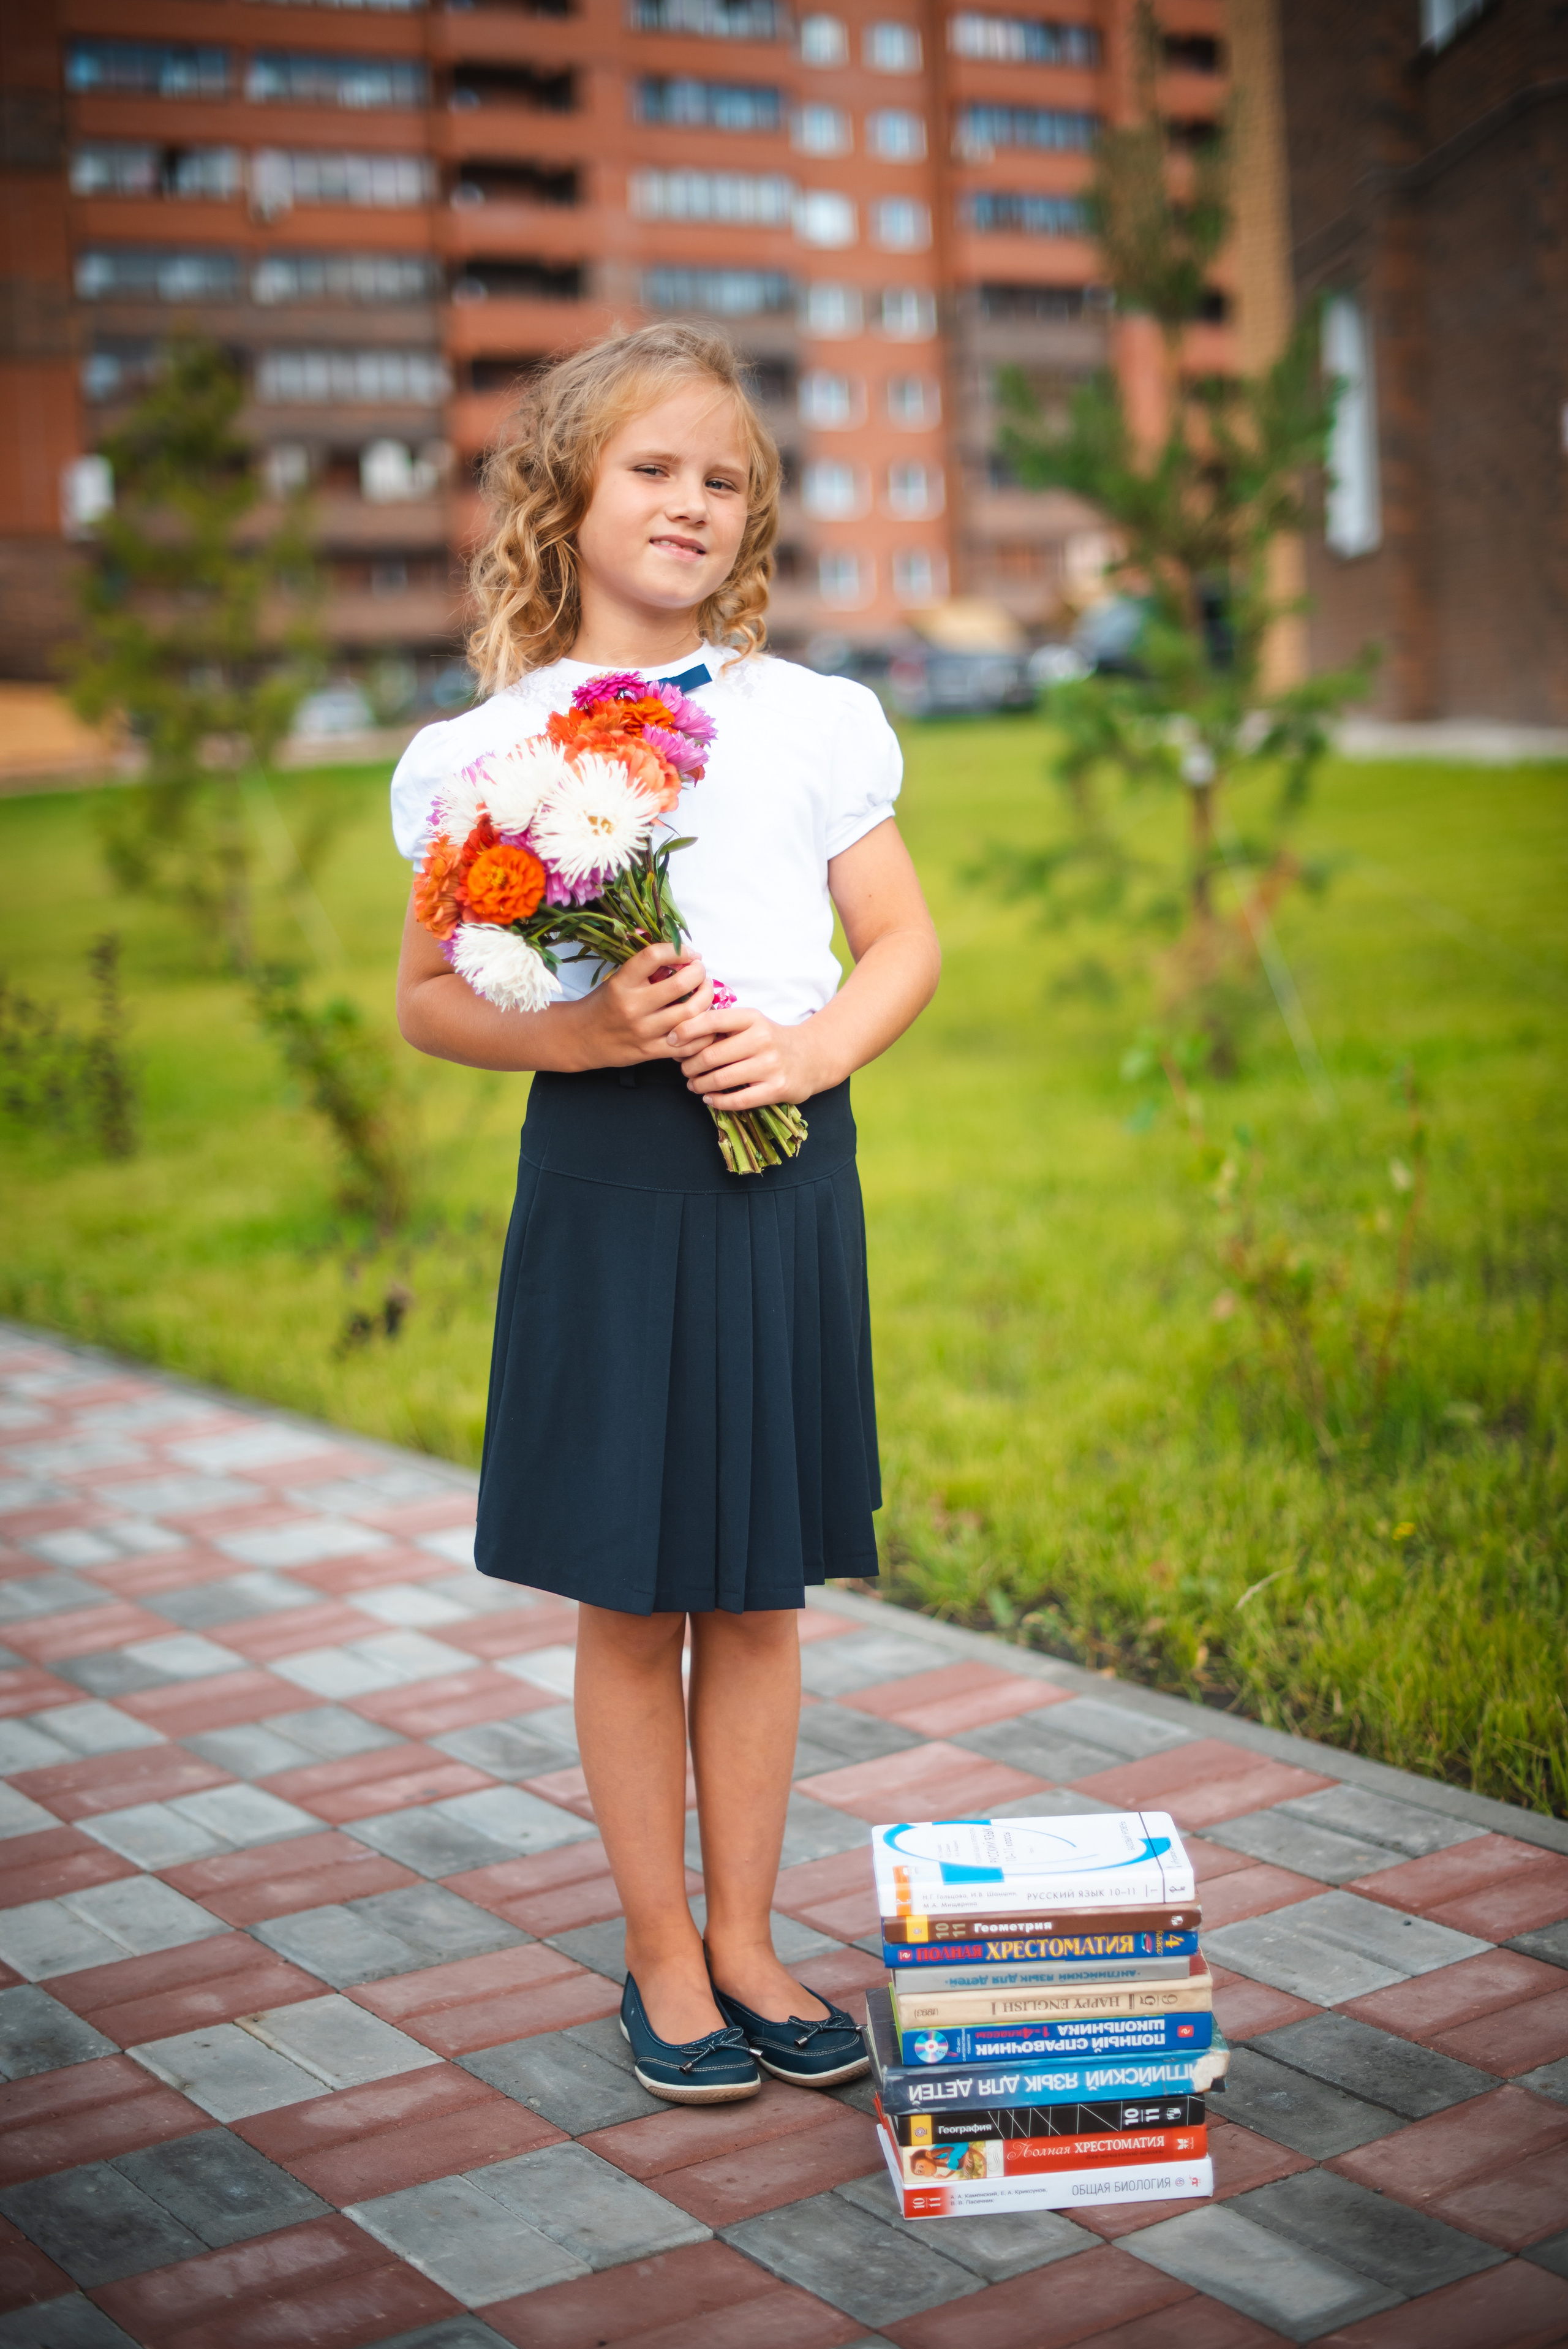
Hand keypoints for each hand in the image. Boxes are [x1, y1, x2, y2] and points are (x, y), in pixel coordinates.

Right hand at [574, 942, 712, 1067]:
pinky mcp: (651, 1052)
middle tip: (700, 971)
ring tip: (704, 992)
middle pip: (681, 984)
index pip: (653, 956)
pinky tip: (702, 1021)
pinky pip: (689, 1043)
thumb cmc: (603, 1005)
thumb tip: (682, 957)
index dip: (678, 949)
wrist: (580, 1039)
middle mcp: (633, 1006)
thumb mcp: (617, 981)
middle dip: (699, 973)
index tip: (689, 952)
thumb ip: (646, 971)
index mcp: (622, 983)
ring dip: (706, 999)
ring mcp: (644, 1031)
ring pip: (690, 1014)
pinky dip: (703, 1031)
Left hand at [671, 997, 824, 1109]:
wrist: (812, 1057)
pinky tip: (709, 1098)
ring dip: (699, 1084)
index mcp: (752, 1018)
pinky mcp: (776, 1089)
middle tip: (684, 1070)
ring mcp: (770, 1065)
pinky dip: (716, 1101)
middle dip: (689, 1065)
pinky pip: (737, 1100)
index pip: (711, 1020)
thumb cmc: (770, 1040)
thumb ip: (721, 1026)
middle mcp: (762, 1039)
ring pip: (720, 1079)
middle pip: (711, 1055)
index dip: (685, 1031)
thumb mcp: (751, 1023)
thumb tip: (679, 1035)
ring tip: (693, 1084)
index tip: (671, 1041)